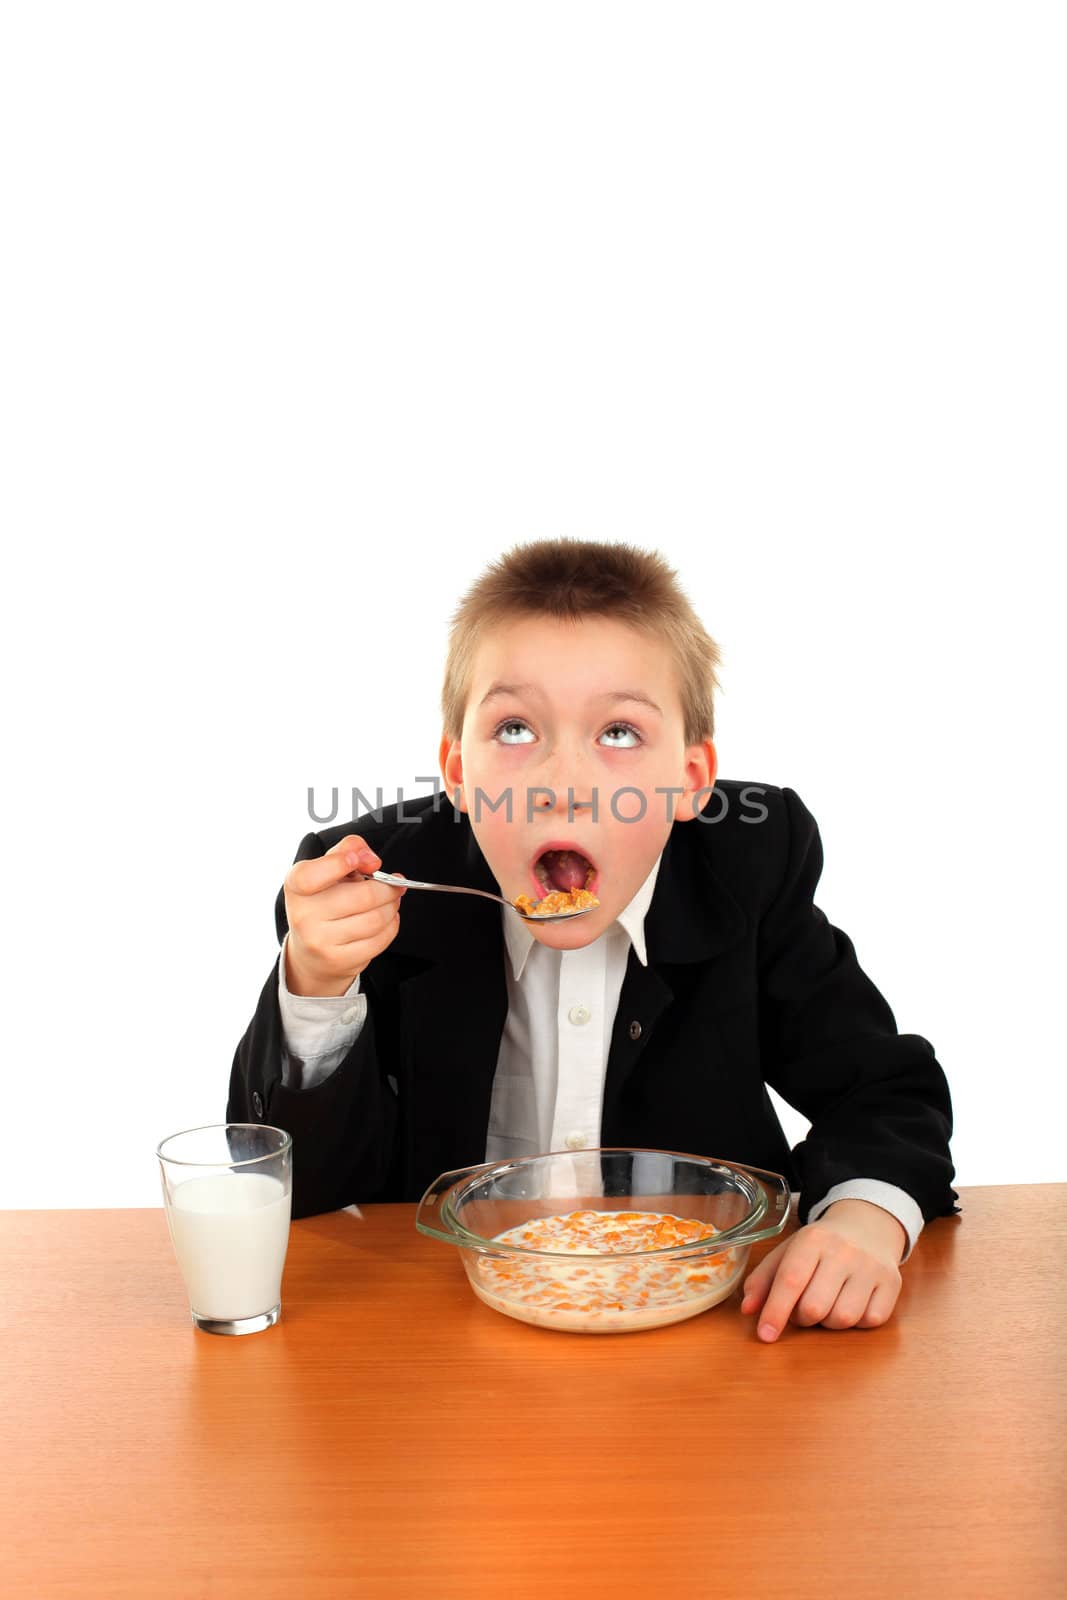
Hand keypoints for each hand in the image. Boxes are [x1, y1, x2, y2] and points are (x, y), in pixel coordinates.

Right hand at [283, 835, 406, 995]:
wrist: (310, 953)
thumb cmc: (322, 903)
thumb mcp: (326, 870)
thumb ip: (347, 850)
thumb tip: (370, 858)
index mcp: (296, 886)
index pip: (311, 875)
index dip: (339, 863)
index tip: (362, 860)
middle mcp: (303, 915)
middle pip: (364, 896)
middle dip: (388, 888)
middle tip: (395, 884)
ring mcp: (319, 941)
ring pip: (376, 919)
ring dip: (392, 907)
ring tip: (391, 901)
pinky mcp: (338, 960)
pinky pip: (380, 940)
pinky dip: (391, 926)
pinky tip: (386, 920)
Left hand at [739, 1199, 905, 1341]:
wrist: (867, 1226)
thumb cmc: (821, 1246)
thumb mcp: (788, 1251)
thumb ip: (763, 1279)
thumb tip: (748, 1310)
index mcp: (812, 1240)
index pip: (791, 1280)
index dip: (775, 1311)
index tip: (765, 1335)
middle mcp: (844, 1251)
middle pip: (815, 1306)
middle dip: (802, 1318)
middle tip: (802, 1308)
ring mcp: (871, 1267)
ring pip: (843, 1318)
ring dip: (829, 1322)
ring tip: (828, 1303)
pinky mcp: (892, 1283)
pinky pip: (869, 1321)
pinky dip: (856, 1322)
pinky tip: (851, 1302)